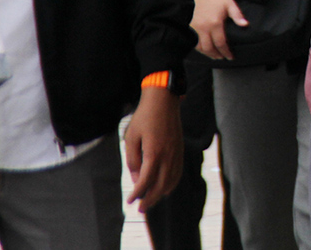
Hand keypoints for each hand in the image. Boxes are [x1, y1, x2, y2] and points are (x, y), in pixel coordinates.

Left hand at [124, 86, 182, 212]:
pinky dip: (171, 184)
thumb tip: (137, 178)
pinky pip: (177, 173)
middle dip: (150, 200)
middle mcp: (168, 156)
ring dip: (161, 194)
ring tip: (151, 201)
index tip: (130, 201)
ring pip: (171, 182)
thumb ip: (132, 160)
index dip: (137, 194)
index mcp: (154, 153)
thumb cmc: (144, 117)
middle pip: (160, 186)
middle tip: (141, 209)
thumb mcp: (131, 137)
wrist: (164, 101)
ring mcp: (176, 154)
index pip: (146, 182)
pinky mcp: (180, 151)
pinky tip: (165, 188)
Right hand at [190, 0, 247, 60]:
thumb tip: (245, 25)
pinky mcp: (190, 26)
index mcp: (215, 23)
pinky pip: (193, 41)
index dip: (226, 52)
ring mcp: (195, 27)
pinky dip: (199, 47)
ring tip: (214, 55)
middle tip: (222, 58)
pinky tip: (204, 48)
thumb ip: (237, 16)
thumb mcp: (229, 4)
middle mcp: (204, 27)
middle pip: (209, 48)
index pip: (221, 43)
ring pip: (200, 47)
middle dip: (216, 55)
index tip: (230, 56)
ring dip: (207, 53)